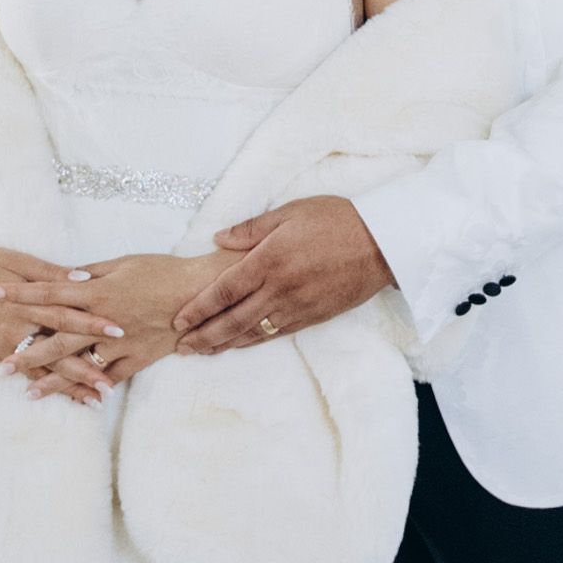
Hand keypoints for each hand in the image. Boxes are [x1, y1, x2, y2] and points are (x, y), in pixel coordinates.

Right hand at [0, 244, 121, 406]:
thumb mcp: (19, 261)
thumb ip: (52, 274)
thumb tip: (85, 277)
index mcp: (23, 301)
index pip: (63, 314)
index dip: (90, 323)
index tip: (118, 330)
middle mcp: (14, 327)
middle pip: (55, 351)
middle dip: (84, 369)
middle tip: (110, 386)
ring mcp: (4, 343)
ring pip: (42, 369)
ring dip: (69, 387)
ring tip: (96, 401)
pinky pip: (26, 372)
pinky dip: (47, 385)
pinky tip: (66, 396)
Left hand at [167, 195, 395, 355]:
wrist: (383, 244)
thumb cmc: (337, 220)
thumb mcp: (291, 211)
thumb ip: (252, 228)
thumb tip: (218, 238)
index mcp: (270, 260)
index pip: (225, 291)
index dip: (199, 308)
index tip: (179, 319)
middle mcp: (280, 289)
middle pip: (233, 320)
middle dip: (204, 336)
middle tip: (181, 347)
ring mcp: (297, 307)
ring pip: (253, 332)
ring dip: (224, 344)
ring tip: (202, 351)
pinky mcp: (313, 317)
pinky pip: (276, 334)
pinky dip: (253, 341)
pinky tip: (240, 344)